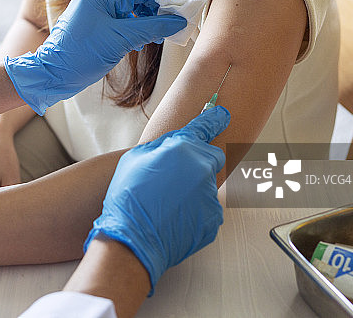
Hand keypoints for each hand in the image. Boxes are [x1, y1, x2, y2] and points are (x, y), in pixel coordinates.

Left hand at [4, 0, 186, 114]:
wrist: (52, 75)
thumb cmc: (80, 54)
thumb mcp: (120, 40)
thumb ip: (151, 28)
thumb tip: (177, 22)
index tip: (182, 6)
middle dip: (155, 9)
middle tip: (173, 22)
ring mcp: (93, 11)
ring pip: (128, 10)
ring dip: (146, 20)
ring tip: (160, 35)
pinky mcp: (93, 26)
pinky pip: (119, 21)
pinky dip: (133, 29)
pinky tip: (142, 41)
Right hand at [85, 106, 229, 294]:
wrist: (133, 238)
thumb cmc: (129, 198)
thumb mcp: (136, 158)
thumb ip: (162, 145)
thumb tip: (176, 142)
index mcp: (183, 148)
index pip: (205, 127)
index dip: (214, 119)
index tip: (223, 114)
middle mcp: (202, 168)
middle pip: (212, 157)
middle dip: (198, 162)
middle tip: (173, 177)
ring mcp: (209, 194)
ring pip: (206, 185)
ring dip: (193, 189)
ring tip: (167, 203)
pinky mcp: (213, 218)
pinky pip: (206, 208)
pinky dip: (195, 211)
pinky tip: (174, 216)